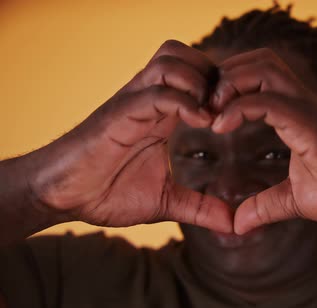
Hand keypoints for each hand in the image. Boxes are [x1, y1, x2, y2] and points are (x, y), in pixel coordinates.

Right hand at [28, 40, 231, 231]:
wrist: (61, 197)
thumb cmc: (107, 192)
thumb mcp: (165, 201)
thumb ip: (200, 208)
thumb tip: (234, 225)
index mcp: (161, 113)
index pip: (194, 73)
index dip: (221, 86)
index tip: (238, 116)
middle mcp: (147, 100)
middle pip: (183, 55)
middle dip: (213, 74)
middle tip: (228, 107)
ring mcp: (132, 103)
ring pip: (170, 61)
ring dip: (200, 82)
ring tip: (213, 115)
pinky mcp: (119, 115)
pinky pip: (156, 93)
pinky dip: (184, 101)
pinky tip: (202, 123)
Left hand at [211, 48, 316, 233]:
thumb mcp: (295, 200)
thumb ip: (264, 207)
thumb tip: (237, 225)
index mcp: (294, 114)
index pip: (255, 78)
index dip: (226, 89)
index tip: (206, 116)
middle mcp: (298, 102)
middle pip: (255, 60)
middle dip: (223, 76)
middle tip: (203, 107)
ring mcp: (304, 108)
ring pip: (260, 67)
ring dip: (228, 84)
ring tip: (211, 113)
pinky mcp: (308, 122)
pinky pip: (266, 99)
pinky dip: (238, 107)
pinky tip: (221, 128)